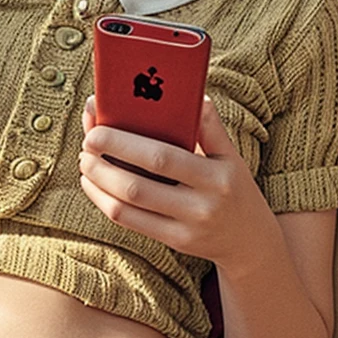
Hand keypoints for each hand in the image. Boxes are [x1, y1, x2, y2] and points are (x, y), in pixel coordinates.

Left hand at [78, 95, 254, 266]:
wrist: (252, 242)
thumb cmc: (236, 188)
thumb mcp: (232, 157)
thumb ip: (212, 128)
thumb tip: (192, 94)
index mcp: (215, 177)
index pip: (162, 158)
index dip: (124, 144)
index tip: (97, 129)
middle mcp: (201, 206)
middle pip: (137, 186)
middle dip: (103, 163)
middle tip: (86, 143)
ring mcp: (186, 229)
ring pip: (127, 207)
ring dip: (98, 183)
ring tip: (86, 162)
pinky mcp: (174, 243)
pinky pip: (130, 222)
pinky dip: (105, 202)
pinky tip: (94, 185)